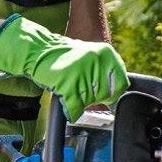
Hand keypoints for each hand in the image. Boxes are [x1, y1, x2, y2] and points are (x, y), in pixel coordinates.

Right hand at [0, 13, 127, 120]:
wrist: (39, 50)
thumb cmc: (64, 55)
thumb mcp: (90, 54)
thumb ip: (105, 70)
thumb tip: (116, 93)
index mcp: (105, 53)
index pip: (122, 82)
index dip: (113, 93)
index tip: (106, 95)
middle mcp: (96, 61)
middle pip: (105, 95)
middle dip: (94, 98)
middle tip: (82, 90)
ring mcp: (81, 73)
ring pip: (89, 102)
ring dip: (80, 102)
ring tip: (71, 90)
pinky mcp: (68, 84)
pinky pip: (75, 108)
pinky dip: (71, 111)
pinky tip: (67, 105)